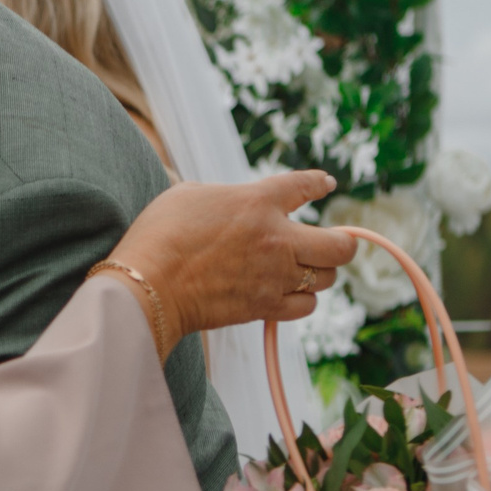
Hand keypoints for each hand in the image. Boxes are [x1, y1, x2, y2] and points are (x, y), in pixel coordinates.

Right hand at [110, 170, 355, 337]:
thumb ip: (220, 195)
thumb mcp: (187, 194)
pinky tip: (288, 294)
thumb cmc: (158, 235)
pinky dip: (301, 301)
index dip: (319, 184)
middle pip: (339, 246)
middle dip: (342, 244)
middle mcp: (276, 238)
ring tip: (303, 271)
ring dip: (318, 274)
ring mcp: (274, 276)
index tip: (326, 185)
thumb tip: (226, 200)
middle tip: (332, 244)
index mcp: (257, 201)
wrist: (148, 285)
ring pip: (325, 279)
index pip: (304, 186)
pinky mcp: (264, 306)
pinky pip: (304, 307)